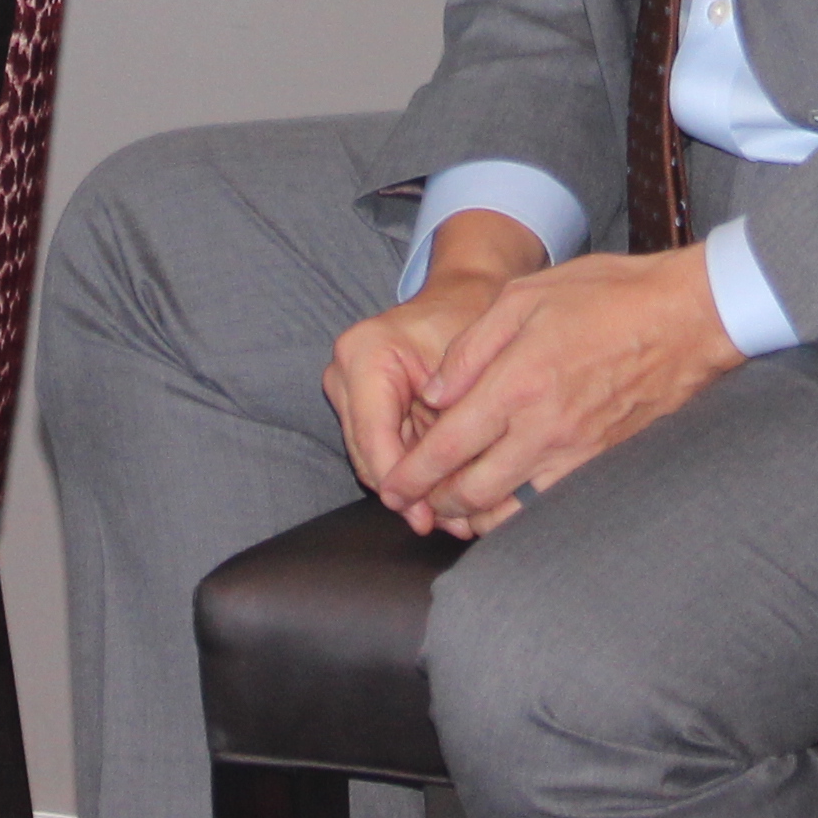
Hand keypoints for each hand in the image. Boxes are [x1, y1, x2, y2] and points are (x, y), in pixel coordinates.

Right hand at [324, 210, 542, 525]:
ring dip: (408, 490)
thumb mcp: (471, 367)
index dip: (400, 482)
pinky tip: (438, 496)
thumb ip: (453, 422)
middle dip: (406, 493)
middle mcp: (345, 370)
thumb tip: (447, 488)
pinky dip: (409, 474)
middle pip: (368, 454)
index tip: (427, 515)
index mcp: (365, 353)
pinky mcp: (357, 403)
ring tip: (448, 519)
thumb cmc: (472, 317)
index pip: (373, 436)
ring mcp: (346, 387)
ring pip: (371, 459)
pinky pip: (380, 451)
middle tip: (446, 524)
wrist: (464, 292)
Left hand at [374, 245, 741, 538]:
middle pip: (472, 490)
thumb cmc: (606, 295)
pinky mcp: (602, 462)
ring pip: (510, 509)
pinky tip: (506, 501)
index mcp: (516, 383)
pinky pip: (549, 505)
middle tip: (417, 500)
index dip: (410, 475)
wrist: (686, 317)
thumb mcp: (525, 296)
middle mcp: (543, 427)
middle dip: (436, 502)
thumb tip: (435, 395)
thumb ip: (471, 349)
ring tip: (455, 507)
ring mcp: (576, 451)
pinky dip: (518, 512)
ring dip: (475, 516)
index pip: (448, 447)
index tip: (391, 486)